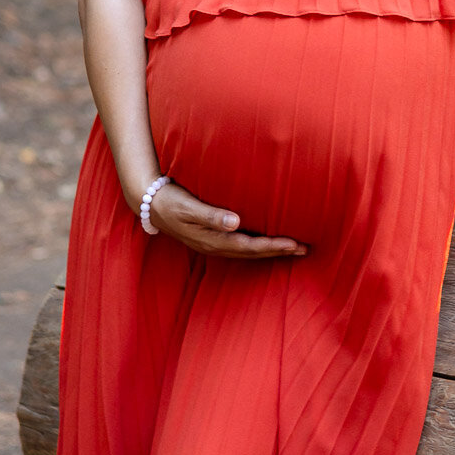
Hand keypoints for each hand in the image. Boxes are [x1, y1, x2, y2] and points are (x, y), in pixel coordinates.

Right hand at [148, 178, 307, 258]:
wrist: (150, 205)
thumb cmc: (171, 201)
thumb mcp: (188, 207)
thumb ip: (211, 215)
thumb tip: (235, 222)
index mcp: (213, 240)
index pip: (251, 246)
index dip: (274, 246)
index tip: (294, 244)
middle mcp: (216, 246)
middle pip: (254, 253)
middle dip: (279, 251)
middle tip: (305, 248)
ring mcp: (214, 244)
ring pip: (249, 251)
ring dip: (271, 250)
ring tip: (293, 247)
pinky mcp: (212, 238)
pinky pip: (241, 245)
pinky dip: (258, 245)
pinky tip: (267, 240)